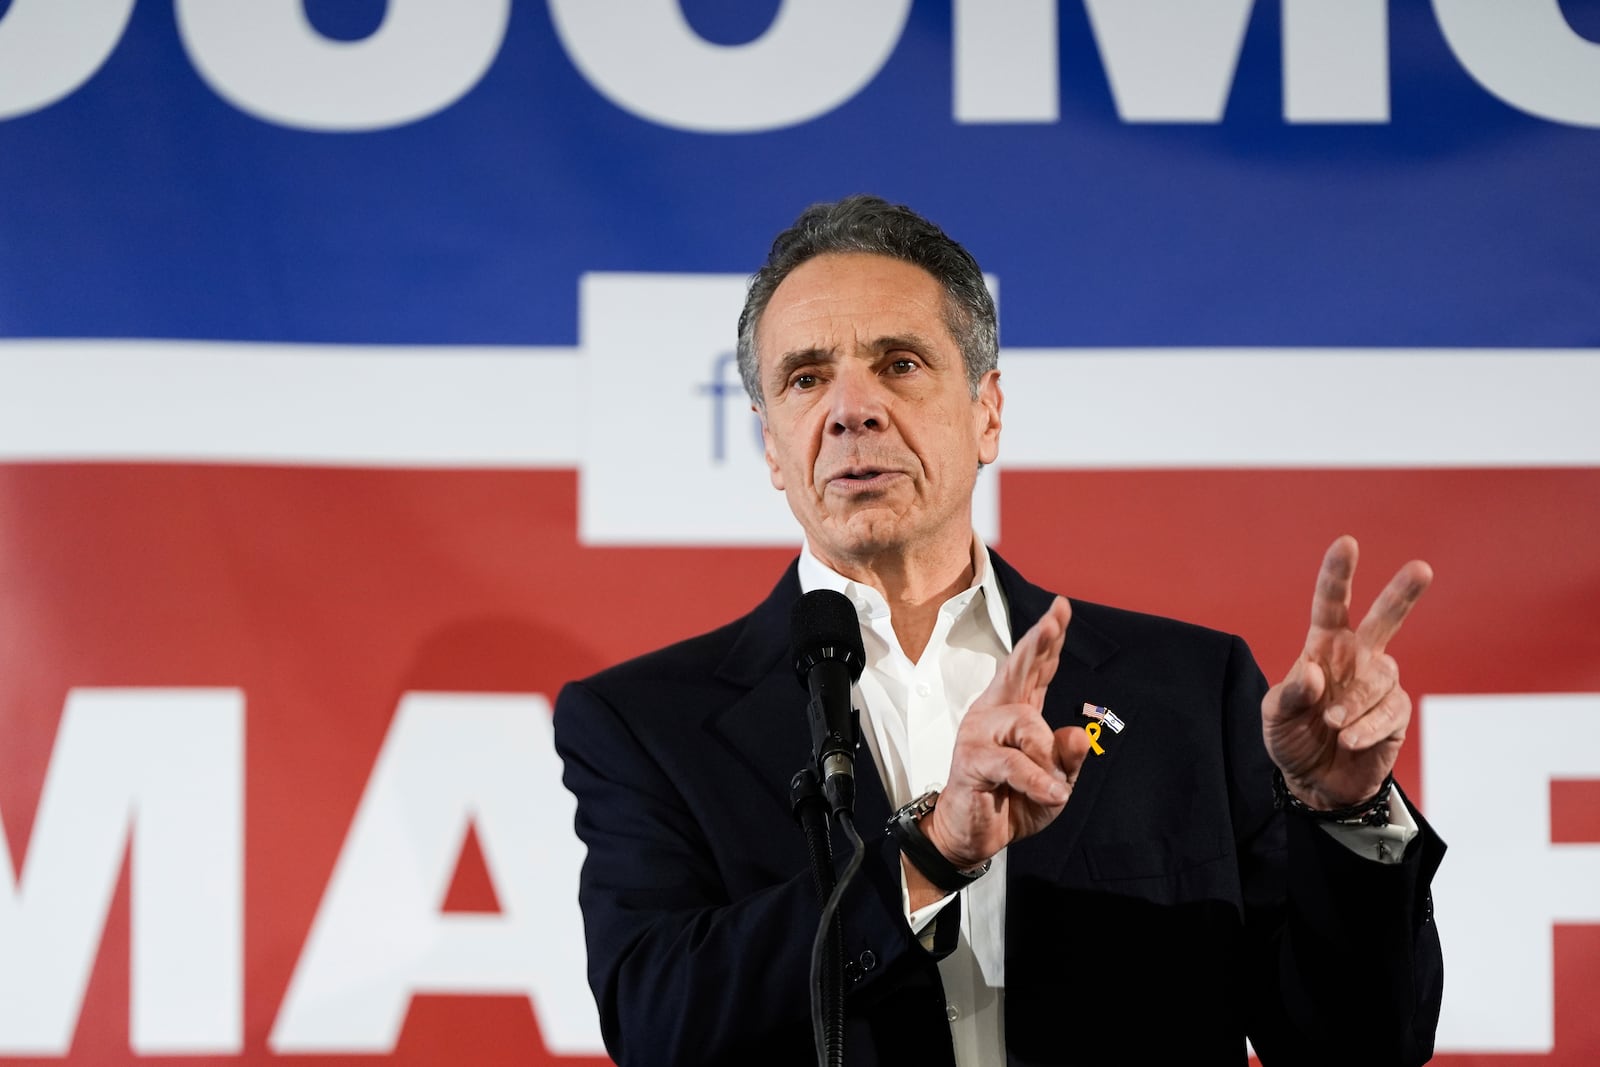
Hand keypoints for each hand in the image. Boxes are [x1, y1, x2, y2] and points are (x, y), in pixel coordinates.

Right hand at [921, 596, 1090, 872]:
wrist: (973, 834)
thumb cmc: (1013, 801)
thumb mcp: (1056, 783)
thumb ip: (1069, 759)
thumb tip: (1078, 735)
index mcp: (1017, 710)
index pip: (1036, 668)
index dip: (1049, 639)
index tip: (1061, 608)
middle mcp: (996, 712)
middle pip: (1018, 669)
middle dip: (1037, 643)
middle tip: (1052, 620)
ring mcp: (980, 733)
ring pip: (1025, 724)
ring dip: (1045, 756)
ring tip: (1053, 784)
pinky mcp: (971, 759)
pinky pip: (1013, 763)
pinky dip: (1037, 780)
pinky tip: (1051, 794)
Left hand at [1263, 536, 1432, 809]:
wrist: (1315, 782)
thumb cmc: (1292, 737)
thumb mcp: (1274, 716)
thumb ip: (1291, 694)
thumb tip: (1316, 671)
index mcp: (1323, 647)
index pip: (1330, 605)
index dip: (1337, 575)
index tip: (1346, 543)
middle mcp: (1357, 658)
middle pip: (1384, 619)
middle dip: (1403, 594)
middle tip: (1422, 569)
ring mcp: (1380, 684)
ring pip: (1379, 679)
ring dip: (1353, 705)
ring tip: (1334, 726)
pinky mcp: (1396, 713)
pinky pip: (1388, 713)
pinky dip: (1366, 728)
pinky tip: (1351, 741)